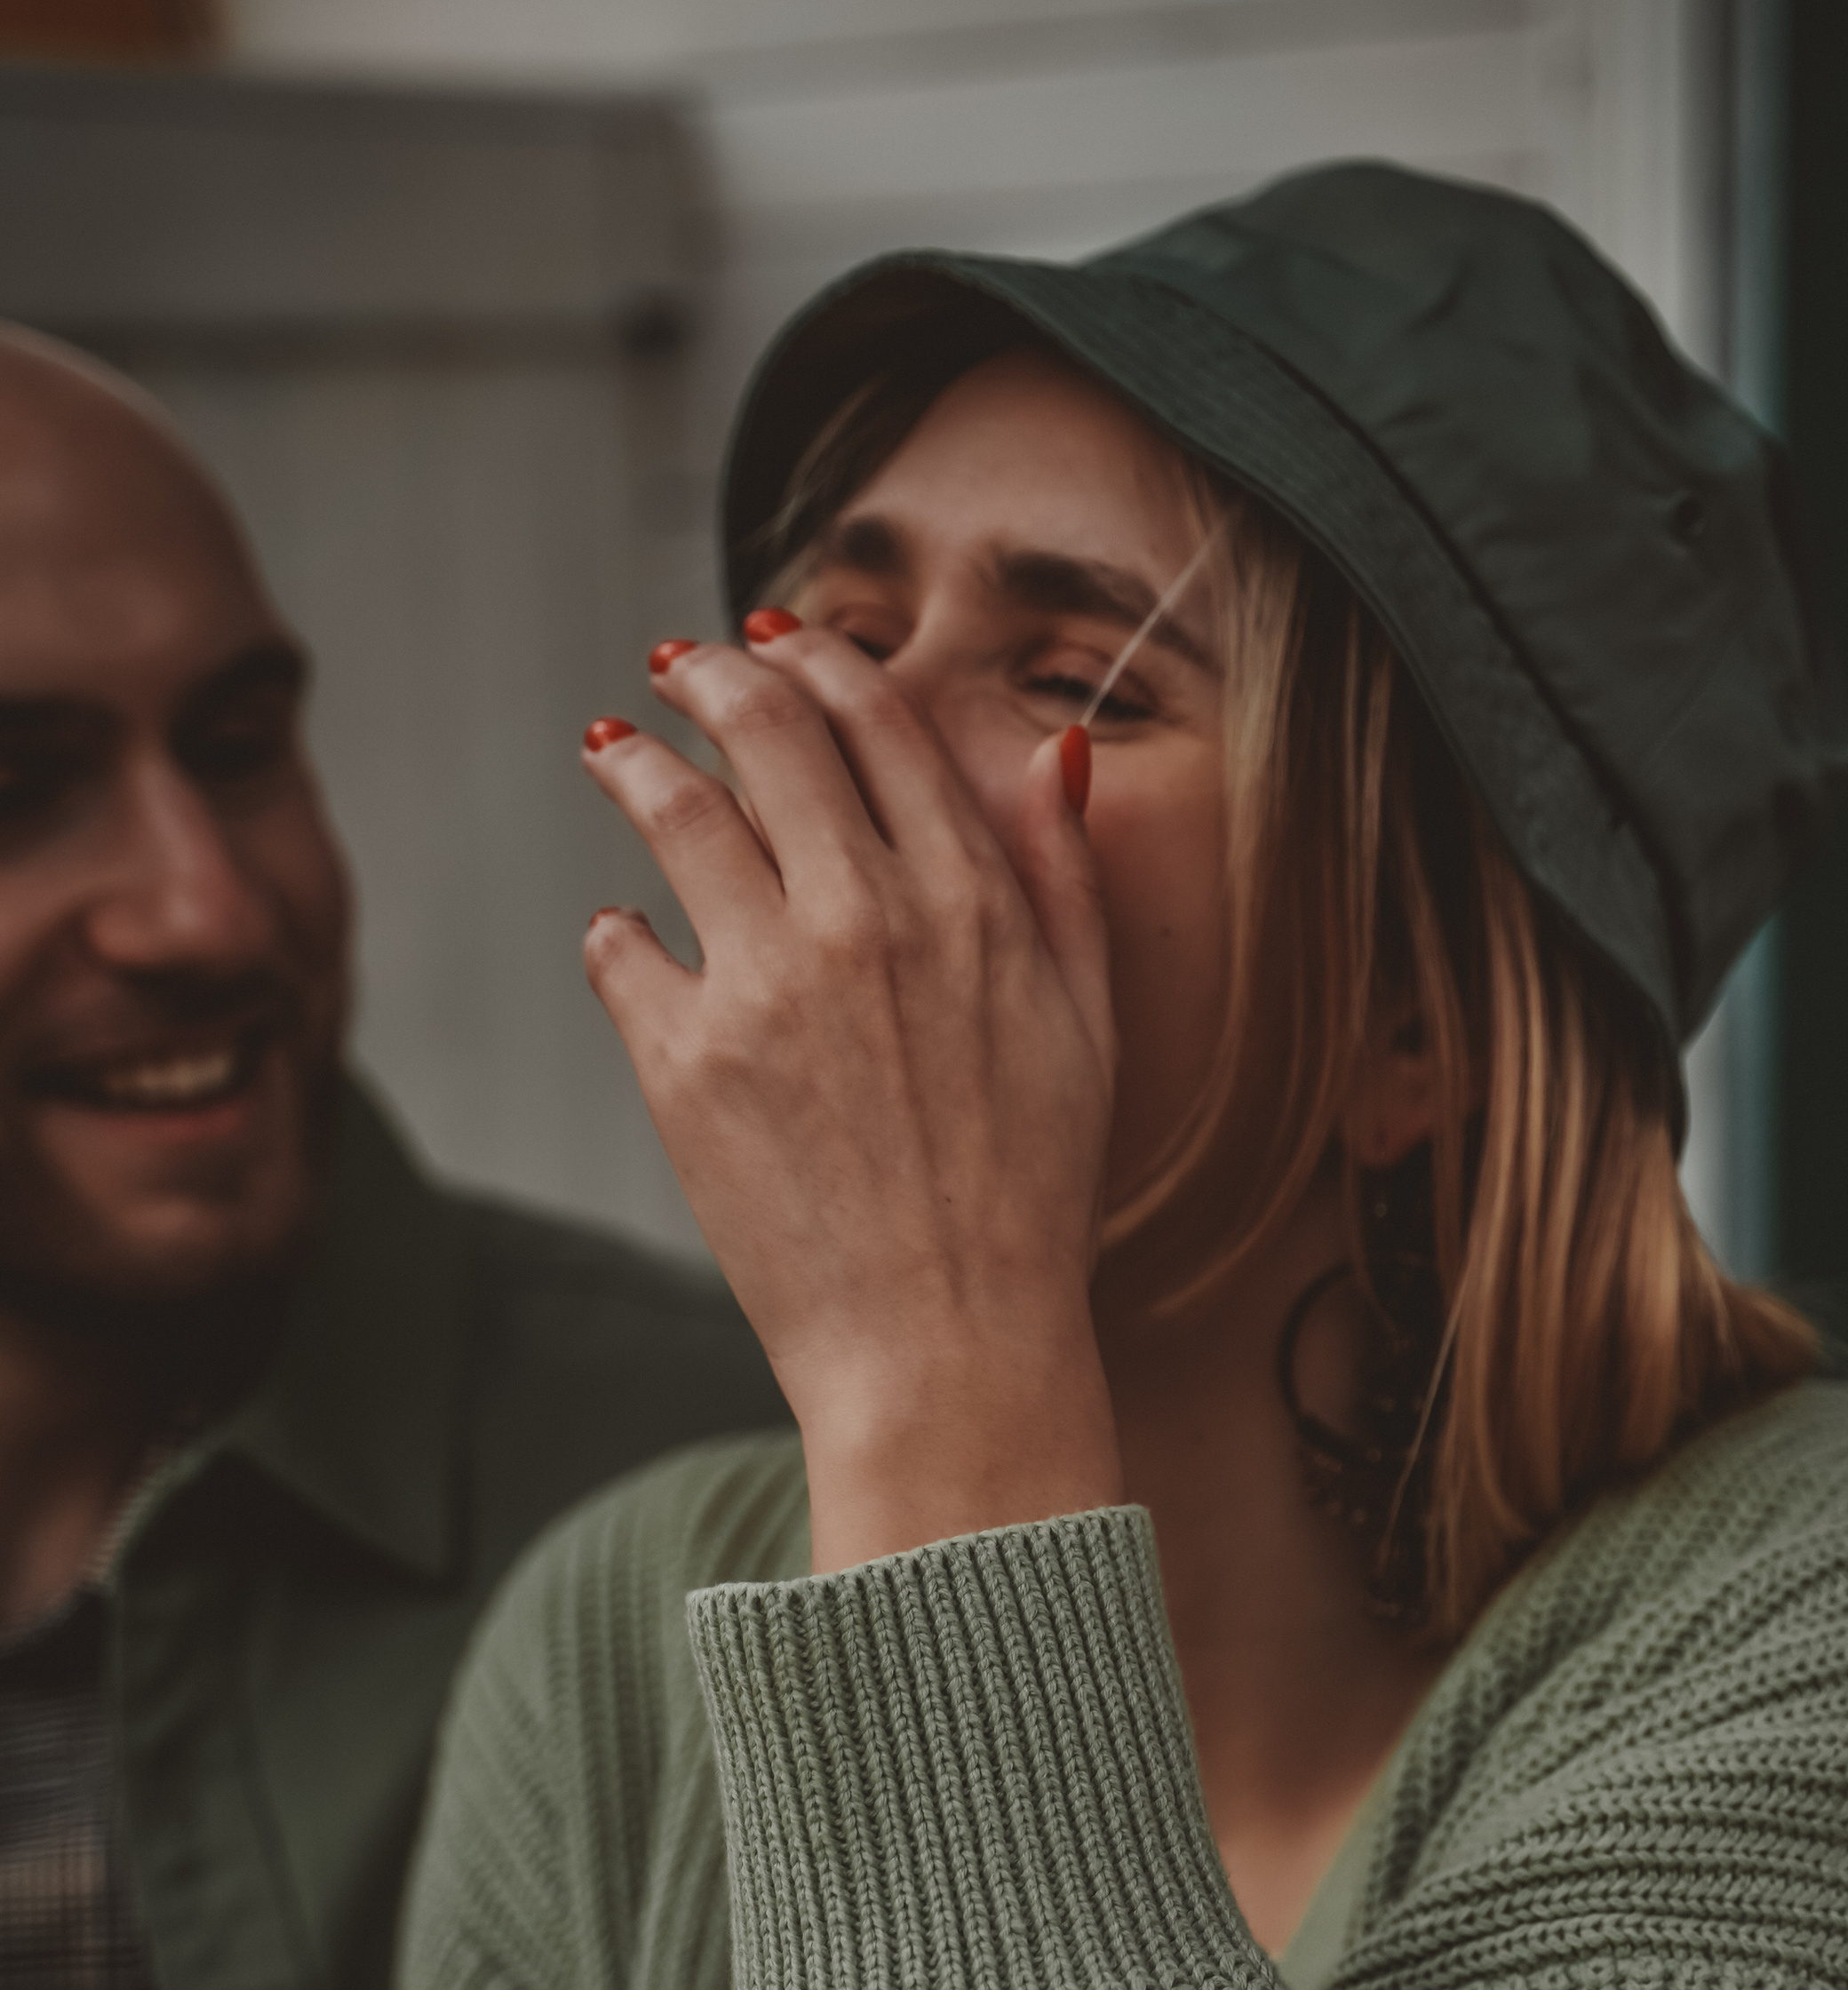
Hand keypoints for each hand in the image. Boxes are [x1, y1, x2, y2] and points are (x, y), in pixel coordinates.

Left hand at [580, 627, 1121, 1569]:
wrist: (949, 1346)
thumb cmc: (1030, 1198)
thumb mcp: (1090, 1023)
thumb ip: (1063, 876)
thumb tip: (1050, 750)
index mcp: (969, 898)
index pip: (874, 720)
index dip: (815, 662)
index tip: (776, 643)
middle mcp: (865, 916)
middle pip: (762, 729)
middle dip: (708, 676)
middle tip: (675, 668)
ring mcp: (766, 983)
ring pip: (670, 809)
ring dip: (635, 765)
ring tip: (615, 753)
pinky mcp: (683, 1060)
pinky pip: (618, 947)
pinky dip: (617, 933)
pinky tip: (629, 938)